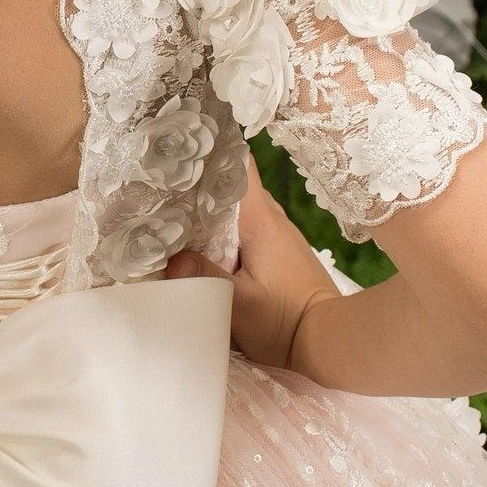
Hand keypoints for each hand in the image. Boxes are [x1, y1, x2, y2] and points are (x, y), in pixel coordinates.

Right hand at [164, 152, 336, 369]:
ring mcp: (275, 234)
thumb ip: (207, 279)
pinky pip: (243, 228)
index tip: (179, 147)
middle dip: (198, 182)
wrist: (329, 339)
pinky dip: (220, 229)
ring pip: (235, 208)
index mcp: (260, 219)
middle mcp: (270, 218)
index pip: (240, 165)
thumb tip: (171, 260)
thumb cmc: (286, 321)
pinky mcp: (276, 252)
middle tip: (158, 182)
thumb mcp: (241, 305)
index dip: (211, 150)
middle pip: (231, 184)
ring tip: (168, 210)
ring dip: (208, 208)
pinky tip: (197, 242)